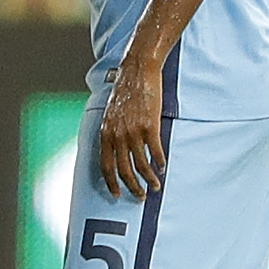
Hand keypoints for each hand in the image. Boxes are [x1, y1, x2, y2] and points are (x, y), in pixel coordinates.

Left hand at [98, 49, 166, 197]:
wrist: (137, 72)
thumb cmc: (125, 92)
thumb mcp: (111, 115)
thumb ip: (111, 133)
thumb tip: (116, 152)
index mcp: (105, 133)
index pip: (105, 166)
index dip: (111, 183)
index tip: (117, 195)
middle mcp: (117, 135)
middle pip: (124, 170)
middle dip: (132, 187)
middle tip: (140, 196)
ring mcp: (133, 131)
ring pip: (141, 164)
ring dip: (149, 179)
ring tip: (155, 186)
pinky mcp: (150, 126)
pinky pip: (155, 151)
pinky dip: (159, 162)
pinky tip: (163, 168)